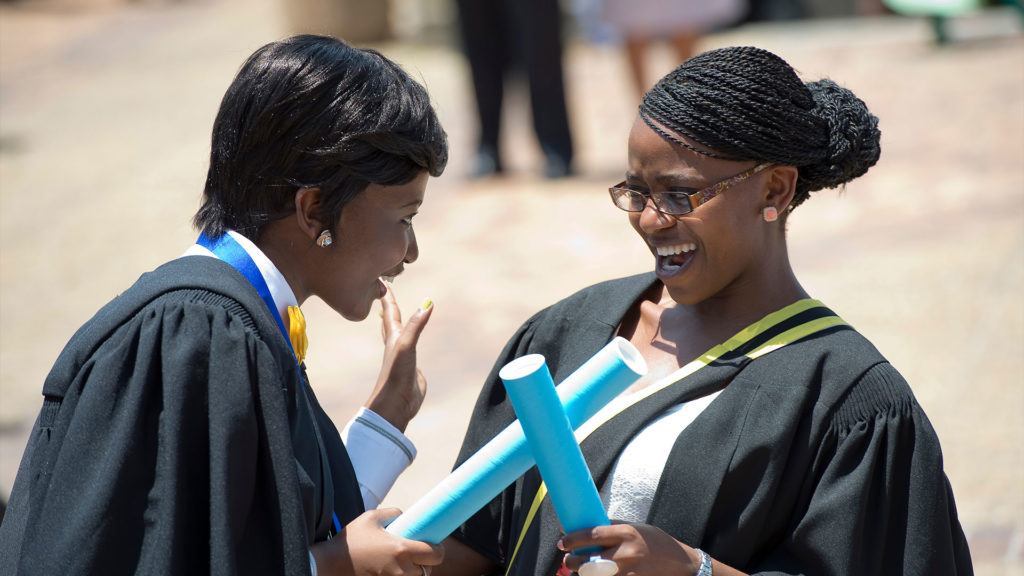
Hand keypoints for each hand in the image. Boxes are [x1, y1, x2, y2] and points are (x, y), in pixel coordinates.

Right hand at [311, 508, 443, 575]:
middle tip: (415, 554)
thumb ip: (394, 513)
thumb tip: (406, 516)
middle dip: (424, 562)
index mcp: (402, 549)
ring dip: (413, 572)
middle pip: (427, 570)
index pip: (436, 555)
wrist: (330, 564)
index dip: (437, 550)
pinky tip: (392, 570)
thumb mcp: (372, 517)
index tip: (433, 546)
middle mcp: (402, 570)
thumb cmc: (351, 540)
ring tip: (401, 563)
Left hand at [365, 283, 432, 431]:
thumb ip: (416, 325)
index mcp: (393, 336)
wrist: (396, 403)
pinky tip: (409, 342)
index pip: (390, 311)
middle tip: (385, 292)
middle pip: (390, 320)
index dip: (387, 296)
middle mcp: (396, 344)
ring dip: (397, 323)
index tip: (382, 281)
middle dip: (388, 306)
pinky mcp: (411, 368)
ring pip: (399, 334)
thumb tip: (428, 304)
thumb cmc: (396, 374)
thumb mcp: (406, 345)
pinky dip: (410, 341)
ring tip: (394, 315)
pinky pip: (411, 349)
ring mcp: (403, 356)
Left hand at [558, 523, 700, 575]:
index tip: (563, 541)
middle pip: (589, 561)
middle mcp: (626, 553)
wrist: (679, 563)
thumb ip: (611, 527)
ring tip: (579, 568)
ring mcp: (629, 571)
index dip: (573, 539)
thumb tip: (584, 524)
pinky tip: (595, 574)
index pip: (592, 535)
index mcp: (626, 534)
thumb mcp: (634, 528)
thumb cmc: (654, 541)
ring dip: (583, 573)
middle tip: (567, 558)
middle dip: (572, 562)